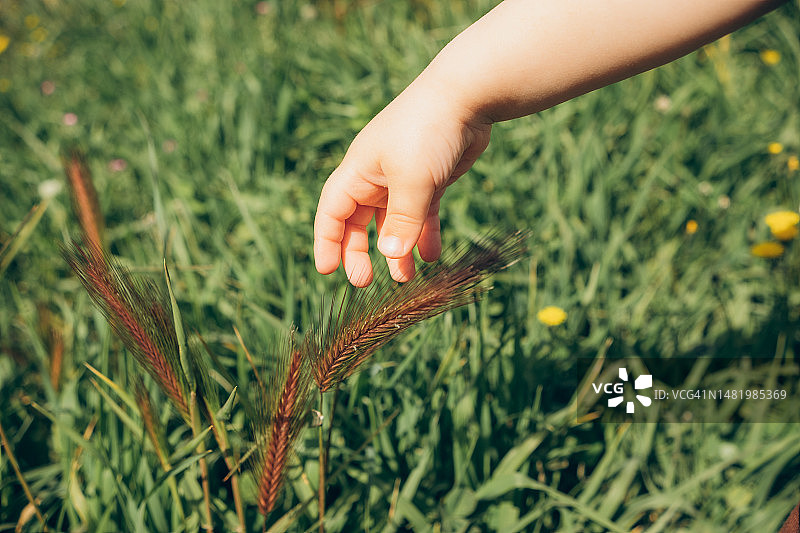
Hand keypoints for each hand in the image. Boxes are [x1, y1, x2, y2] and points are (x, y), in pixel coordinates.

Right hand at [314, 78, 491, 286]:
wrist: (466, 98)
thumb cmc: (427, 132)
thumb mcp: (412, 181)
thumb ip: (402, 222)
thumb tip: (390, 258)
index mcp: (358, 172)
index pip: (332, 212)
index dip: (326, 242)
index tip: (327, 271)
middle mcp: (376, 177)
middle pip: (358, 223)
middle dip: (360, 252)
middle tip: (365, 281)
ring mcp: (403, 180)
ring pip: (393, 224)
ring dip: (395, 251)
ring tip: (404, 279)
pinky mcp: (431, 181)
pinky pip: (421, 216)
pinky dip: (424, 236)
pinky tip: (430, 257)